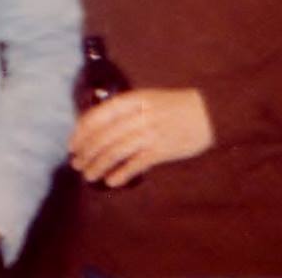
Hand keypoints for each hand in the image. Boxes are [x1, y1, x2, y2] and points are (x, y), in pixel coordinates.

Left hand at [69, 88, 214, 187]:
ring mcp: (151, 133)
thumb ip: (124, 111)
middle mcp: (139, 115)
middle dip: (86, 152)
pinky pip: (137, 164)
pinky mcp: (163, 150)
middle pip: (104, 136)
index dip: (81, 132)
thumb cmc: (174, 105)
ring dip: (99, 165)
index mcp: (132, 99)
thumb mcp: (147, 99)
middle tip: (77, 164)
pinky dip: (122, 173)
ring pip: (116, 151)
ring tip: (88, 175)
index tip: (72, 145)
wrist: (209, 111)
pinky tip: (111, 181)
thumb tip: (96, 128)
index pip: (98, 116)